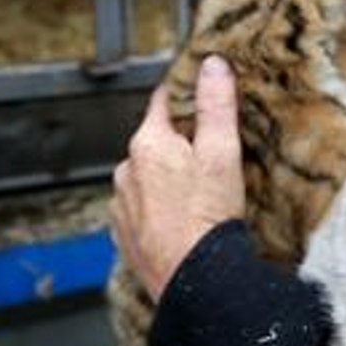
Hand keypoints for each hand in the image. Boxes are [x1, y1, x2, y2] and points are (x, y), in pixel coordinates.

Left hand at [110, 56, 245, 301]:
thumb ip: (216, 105)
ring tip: (199, 193)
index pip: (162, 102)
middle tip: (211, 154)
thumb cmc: (207, 217)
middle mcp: (126, 170)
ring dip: (167, 179)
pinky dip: (160, 209)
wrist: (194, 281)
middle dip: (178, 144)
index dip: (184, 96)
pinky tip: (183, 218)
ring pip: (148, 177)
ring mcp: (122, 205)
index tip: (198, 94)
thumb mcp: (222, 152)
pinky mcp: (126, 234)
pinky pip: (143, 209)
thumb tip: (212, 64)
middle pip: (155, 142)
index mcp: (147, 143)